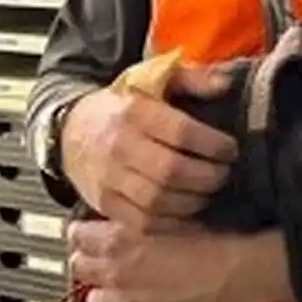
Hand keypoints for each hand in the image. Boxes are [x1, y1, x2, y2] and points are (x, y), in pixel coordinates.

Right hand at [61, 65, 236, 231]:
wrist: (71, 130)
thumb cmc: (124, 105)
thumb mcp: (155, 79)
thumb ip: (194, 79)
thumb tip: (226, 83)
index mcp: (134, 112)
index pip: (181, 132)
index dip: (213, 144)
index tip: (230, 149)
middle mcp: (118, 146)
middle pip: (171, 171)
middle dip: (208, 177)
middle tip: (225, 174)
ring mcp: (108, 178)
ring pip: (158, 200)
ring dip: (193, 201)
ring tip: (209, 192)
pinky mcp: (103, 203)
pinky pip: (141, 222)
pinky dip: (171, 223)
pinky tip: (188, 212)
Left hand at [67, 220, 292, 301]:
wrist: (236, 275)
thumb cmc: (210, 243)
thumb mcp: (171, 218)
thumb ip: (137, 222)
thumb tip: (120, 223)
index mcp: (120, 243)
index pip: (77, 236)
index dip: (84, 232)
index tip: (89, 232)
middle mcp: (115, 276)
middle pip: (79, 267)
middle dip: (89, 260)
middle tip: (104, 256)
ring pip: (92, 300)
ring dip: (102, 290)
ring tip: (120, 284)